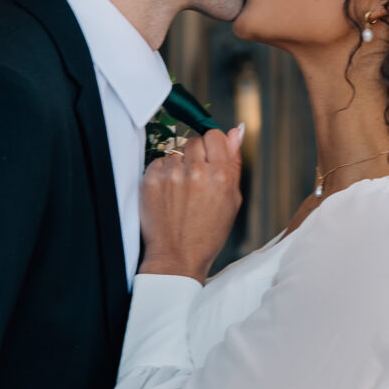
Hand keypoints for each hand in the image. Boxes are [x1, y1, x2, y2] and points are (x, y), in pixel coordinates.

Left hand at [139, 127, 243, 280]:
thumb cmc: (207, 233)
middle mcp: (196, 171)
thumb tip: (236, 132)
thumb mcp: (232, 200)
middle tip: (196, 178)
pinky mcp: (151, 180)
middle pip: (194, 140)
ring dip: (179, 164)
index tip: (211, 157)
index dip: (213, 145)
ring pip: (175, 151)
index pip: (215, 135)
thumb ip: (233, 163)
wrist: (177, 256)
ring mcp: (171, 175)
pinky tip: (169, 193)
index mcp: (220, 175)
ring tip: (181, 190)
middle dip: (196, 155)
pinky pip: (159, 162)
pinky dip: (163, 173)